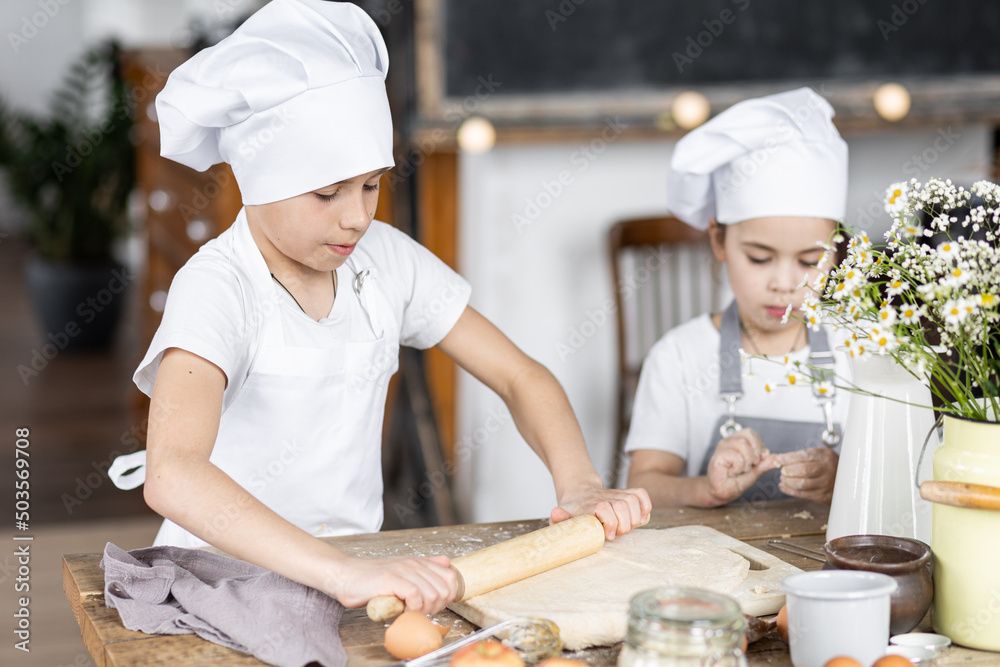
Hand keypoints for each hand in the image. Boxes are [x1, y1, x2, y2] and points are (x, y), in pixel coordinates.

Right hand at [326, 554, 458, 613]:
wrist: (346, 576)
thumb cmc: (373, 579)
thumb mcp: (402, 569)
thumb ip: (425, 566)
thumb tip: (447, 562)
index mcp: (419, 562)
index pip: (451, 577)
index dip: (448, 596)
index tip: (434, 606)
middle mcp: (414, 564)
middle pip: (444, 590)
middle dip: (436, 607)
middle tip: (420, 612)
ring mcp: (403, 570)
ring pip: (431, 594)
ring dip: (423, 610)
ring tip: (410, 612)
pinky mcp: (391, 579)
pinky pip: (414, 597)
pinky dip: (411, 610)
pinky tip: (401, 612)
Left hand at [551, 481, 651, 540]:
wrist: (579, 492)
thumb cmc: (573, 510)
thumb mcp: (563, 515)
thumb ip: (559, 519)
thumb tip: (556, 514)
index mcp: (590, 505)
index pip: (604, 508)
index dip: (610, 523)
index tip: (608, 535)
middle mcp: (605, 497)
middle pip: (622, 506)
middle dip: (623, 525)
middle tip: (616, 534)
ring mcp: (617, 494)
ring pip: (633, 501)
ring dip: (634, 519)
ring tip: (625, 528)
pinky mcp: (627, 493)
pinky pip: (641, 495)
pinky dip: (645, 506)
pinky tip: (640, 518)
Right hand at [705, 428, 775, 504]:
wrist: (722, 492)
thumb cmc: (735, 481)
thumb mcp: (755, 472)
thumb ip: (765, 463)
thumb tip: (777, 457)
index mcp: (738, 441)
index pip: (752, 433)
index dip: (759, 445)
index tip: (759, 459)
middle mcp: (729, 441)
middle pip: (748, 434)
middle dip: (755, 451)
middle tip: (752, 464)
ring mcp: (722, 447)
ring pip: (742, 444)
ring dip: (747, 461)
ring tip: (741, 470)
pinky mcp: (718, 455)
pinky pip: (736, 456)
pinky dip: (739, 467)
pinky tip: (733, 472)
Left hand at [770, 447, 838, 504]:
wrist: (846, 480)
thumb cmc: (827, 465)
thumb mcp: (818, 455)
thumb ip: (801, 456)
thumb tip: (778, 459)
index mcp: (825, 456)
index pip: (803, 456)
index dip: (787, 458)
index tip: (778, 460)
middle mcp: (828, 469)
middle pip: (803, 470)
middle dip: (788, 471)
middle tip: (782, 471)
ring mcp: (827, 484)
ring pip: (802, 484)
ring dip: (788, 482)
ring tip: (783, 478)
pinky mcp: (824, 496)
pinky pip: (803, 494)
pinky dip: (790, 491)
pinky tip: (784, 486)